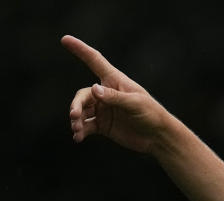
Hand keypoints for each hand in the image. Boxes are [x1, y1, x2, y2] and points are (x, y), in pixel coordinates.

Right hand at [62, 35, 168, 153]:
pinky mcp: (103, 125)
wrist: (158, 137)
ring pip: (82, 111)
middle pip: (83, 95)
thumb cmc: (152, 114)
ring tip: (77, 130)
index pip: (95, 61)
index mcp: (115, 81)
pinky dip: (80, 131)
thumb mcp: (135, 104)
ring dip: (76, 120)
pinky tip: (78, 138)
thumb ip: (115, 97)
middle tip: (74, 116)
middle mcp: (106, 93)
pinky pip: (86, 126)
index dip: (80, 50)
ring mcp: (103, 109)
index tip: (65, 39)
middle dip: (76, 104)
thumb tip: (94, 89)